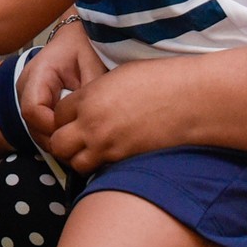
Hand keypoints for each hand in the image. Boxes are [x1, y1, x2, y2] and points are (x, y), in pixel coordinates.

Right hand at [17, 19, 106, 145]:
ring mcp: (27, 96)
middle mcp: (26, 86)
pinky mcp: (35, 103)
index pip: (32, 110)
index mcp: (38, 72)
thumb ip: (90, 93)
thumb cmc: (85, 46)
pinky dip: (57, 133)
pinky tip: (75, 132)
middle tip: (83, 141)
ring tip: (81, 138)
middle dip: (56, 137)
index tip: (75, 128)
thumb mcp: (93, 64)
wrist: (78, 37)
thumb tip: (92, 121)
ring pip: (35, 130)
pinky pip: (41, 126)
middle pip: (32, 125)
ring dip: (57, 138)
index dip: (52, 126)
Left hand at [40, 57, 182, 174]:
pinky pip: (100, 170)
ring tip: (91, 150)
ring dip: (79, 158)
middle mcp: (92, 125)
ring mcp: (108, 146)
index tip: (73, 116)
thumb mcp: (118, 76)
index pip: (56, 114)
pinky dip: (99, 166)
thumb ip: (96, 92)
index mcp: (89, 98)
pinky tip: (110, 156)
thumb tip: (88, 101)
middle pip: (57, 144)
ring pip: (75, 163)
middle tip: (74, 137)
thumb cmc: (160, 80)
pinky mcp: (125, 161)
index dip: (62, 117)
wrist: (190, 100)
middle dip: (62, 141)